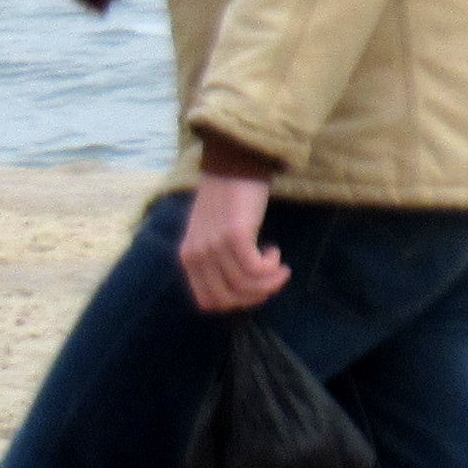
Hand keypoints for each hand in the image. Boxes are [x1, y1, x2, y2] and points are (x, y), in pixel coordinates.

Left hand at [180, 175, 291, 313]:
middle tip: (272, 281)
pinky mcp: (234, 234)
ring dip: (270, 281)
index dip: (236, 303)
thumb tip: (239, 291)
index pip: (208, 302)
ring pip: (245, 285)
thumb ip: (214, 261)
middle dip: (256, 296)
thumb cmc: (226, 201)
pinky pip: (255, 268)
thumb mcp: (210, 235)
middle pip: (228, 299)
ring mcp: (214, 244)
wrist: (232, 164)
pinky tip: (274, 251)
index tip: (255, 290)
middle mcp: (197, 254)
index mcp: (188, 258)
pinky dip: (270, 266)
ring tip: (280, 267)